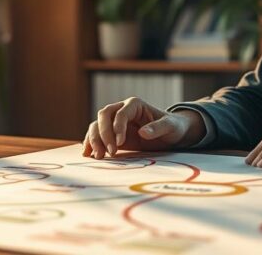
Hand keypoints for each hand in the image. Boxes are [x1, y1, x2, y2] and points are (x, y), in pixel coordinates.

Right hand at [82, 97, 204, 158]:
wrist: (171, 133)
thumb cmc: (173, 126)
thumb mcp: (170, 127)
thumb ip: (158, 128)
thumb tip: (143, 132)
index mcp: (135, 104)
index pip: (120, 113)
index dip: (117, 127)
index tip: (120, 144)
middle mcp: (122, 110)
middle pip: (104, 115)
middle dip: (103, 134)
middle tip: (109, 153)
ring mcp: (115, 122)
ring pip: (97, 125)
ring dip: (94, 140)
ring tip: (98, 156)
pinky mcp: (112, 134)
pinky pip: (97, 135)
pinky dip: (91, 143)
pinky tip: (88, 154)